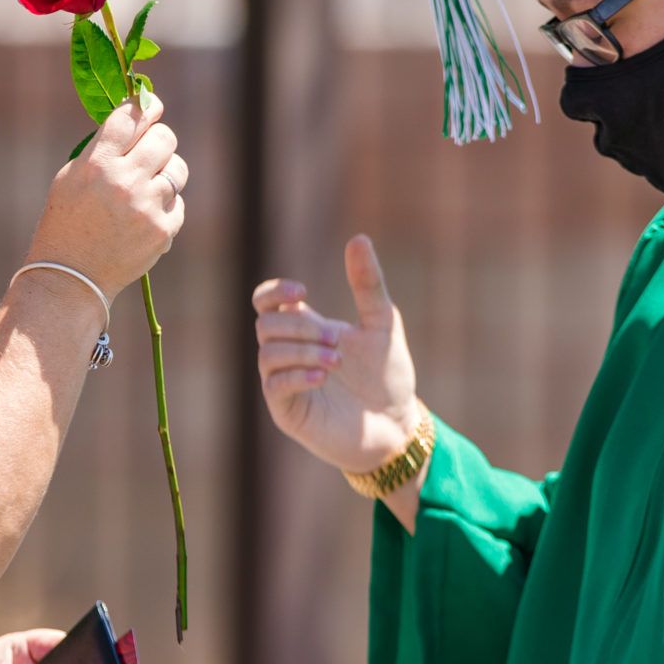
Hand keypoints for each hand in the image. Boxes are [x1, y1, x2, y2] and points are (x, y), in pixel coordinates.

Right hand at [27, 93, 186, 297]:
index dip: (145, 106)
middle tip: (152, 147)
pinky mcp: (162, 230)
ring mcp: (146, 207)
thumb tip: (138, 120)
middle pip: (163, 138)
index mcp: (96, 164)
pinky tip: (144, 216)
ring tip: (149, 184)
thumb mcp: (71, 177)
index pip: (130, 118)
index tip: (153, 105)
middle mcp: (124, 182)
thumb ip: (102, 149)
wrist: (72, 276)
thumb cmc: (67, 221)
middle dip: (159, 139)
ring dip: (167, 171)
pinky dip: (165, 206)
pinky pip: (177, 202)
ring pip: (178, 169)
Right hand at [253, 234, 419, 475]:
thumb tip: (358, 238)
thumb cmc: (388, 376)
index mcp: (305, 329)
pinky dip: (297, 376)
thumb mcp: (382, 324)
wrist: (397, 425)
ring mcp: (285, 383)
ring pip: (267, 354)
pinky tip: (323, 377)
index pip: (265, 302)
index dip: (273, 292)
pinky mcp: (288, 412)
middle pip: (265, 325)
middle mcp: (289, 354)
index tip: (302, 294)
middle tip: (337, 342)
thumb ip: (368, 284)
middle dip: (301, 328)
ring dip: (302, 352)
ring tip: (336, 364)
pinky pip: (274, 386)